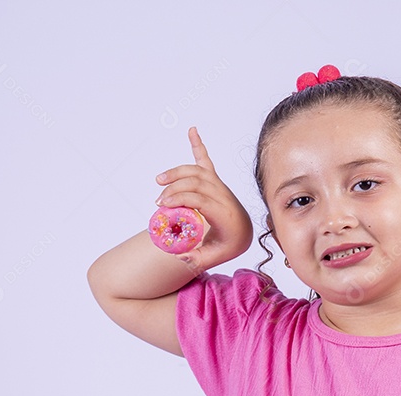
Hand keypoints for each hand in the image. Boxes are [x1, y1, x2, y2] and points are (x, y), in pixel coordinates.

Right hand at [154, 126, 252, 272]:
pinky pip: (206, 160)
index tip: (163, 205)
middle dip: (174, 189)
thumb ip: (197, 260)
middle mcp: (224, 196)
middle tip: (158, 202)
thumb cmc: (225, 245)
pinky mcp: (215, 180)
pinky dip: (198, 145)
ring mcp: (220, 186)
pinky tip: (192, 130)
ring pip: (197, 172)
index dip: (181, 198)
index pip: (201, 200)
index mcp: (225, 214)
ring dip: (177, 172)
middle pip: (196, 184)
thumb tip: (180, 256)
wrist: (242, 232)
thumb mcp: (213, 257)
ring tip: (160, 180)